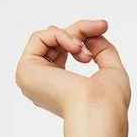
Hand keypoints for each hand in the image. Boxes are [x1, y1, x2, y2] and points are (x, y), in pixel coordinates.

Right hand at [15, 18, 130, 118]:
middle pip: (56, 42)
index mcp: (61, 88)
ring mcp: (32, 78)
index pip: (65, 50)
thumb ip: (101, 49)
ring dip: (72, 35)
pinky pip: (39, 38)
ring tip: (85, 50)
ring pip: (48, 37)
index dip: (84, 35)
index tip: (103, 26)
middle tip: (100, 27)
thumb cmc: (110, 100)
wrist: (100, 110)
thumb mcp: (111, 68)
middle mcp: (43, 84)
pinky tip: (75, 48)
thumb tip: (91, 34)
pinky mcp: (25, 71)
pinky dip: (60, 35)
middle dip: (80, 31)